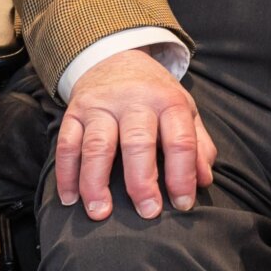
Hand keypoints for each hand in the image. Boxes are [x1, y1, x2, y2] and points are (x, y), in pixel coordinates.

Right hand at [57, 51, 217, 220]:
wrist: (116, 58)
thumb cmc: (155, 95)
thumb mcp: (184, 110)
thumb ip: (198, 144)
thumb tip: (204, 181)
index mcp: (168, 102)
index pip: (180, 140)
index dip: (183, 175)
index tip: (183, 204)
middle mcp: (134, 101)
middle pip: (137, 143)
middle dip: (141, 182)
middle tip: (146, 212)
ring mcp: (101, 105)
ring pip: (97, 146)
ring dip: (95, 182)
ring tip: (99, 212)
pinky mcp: (74, 111)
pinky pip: (66, 144)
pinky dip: (66, 174)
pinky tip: (69, 198)